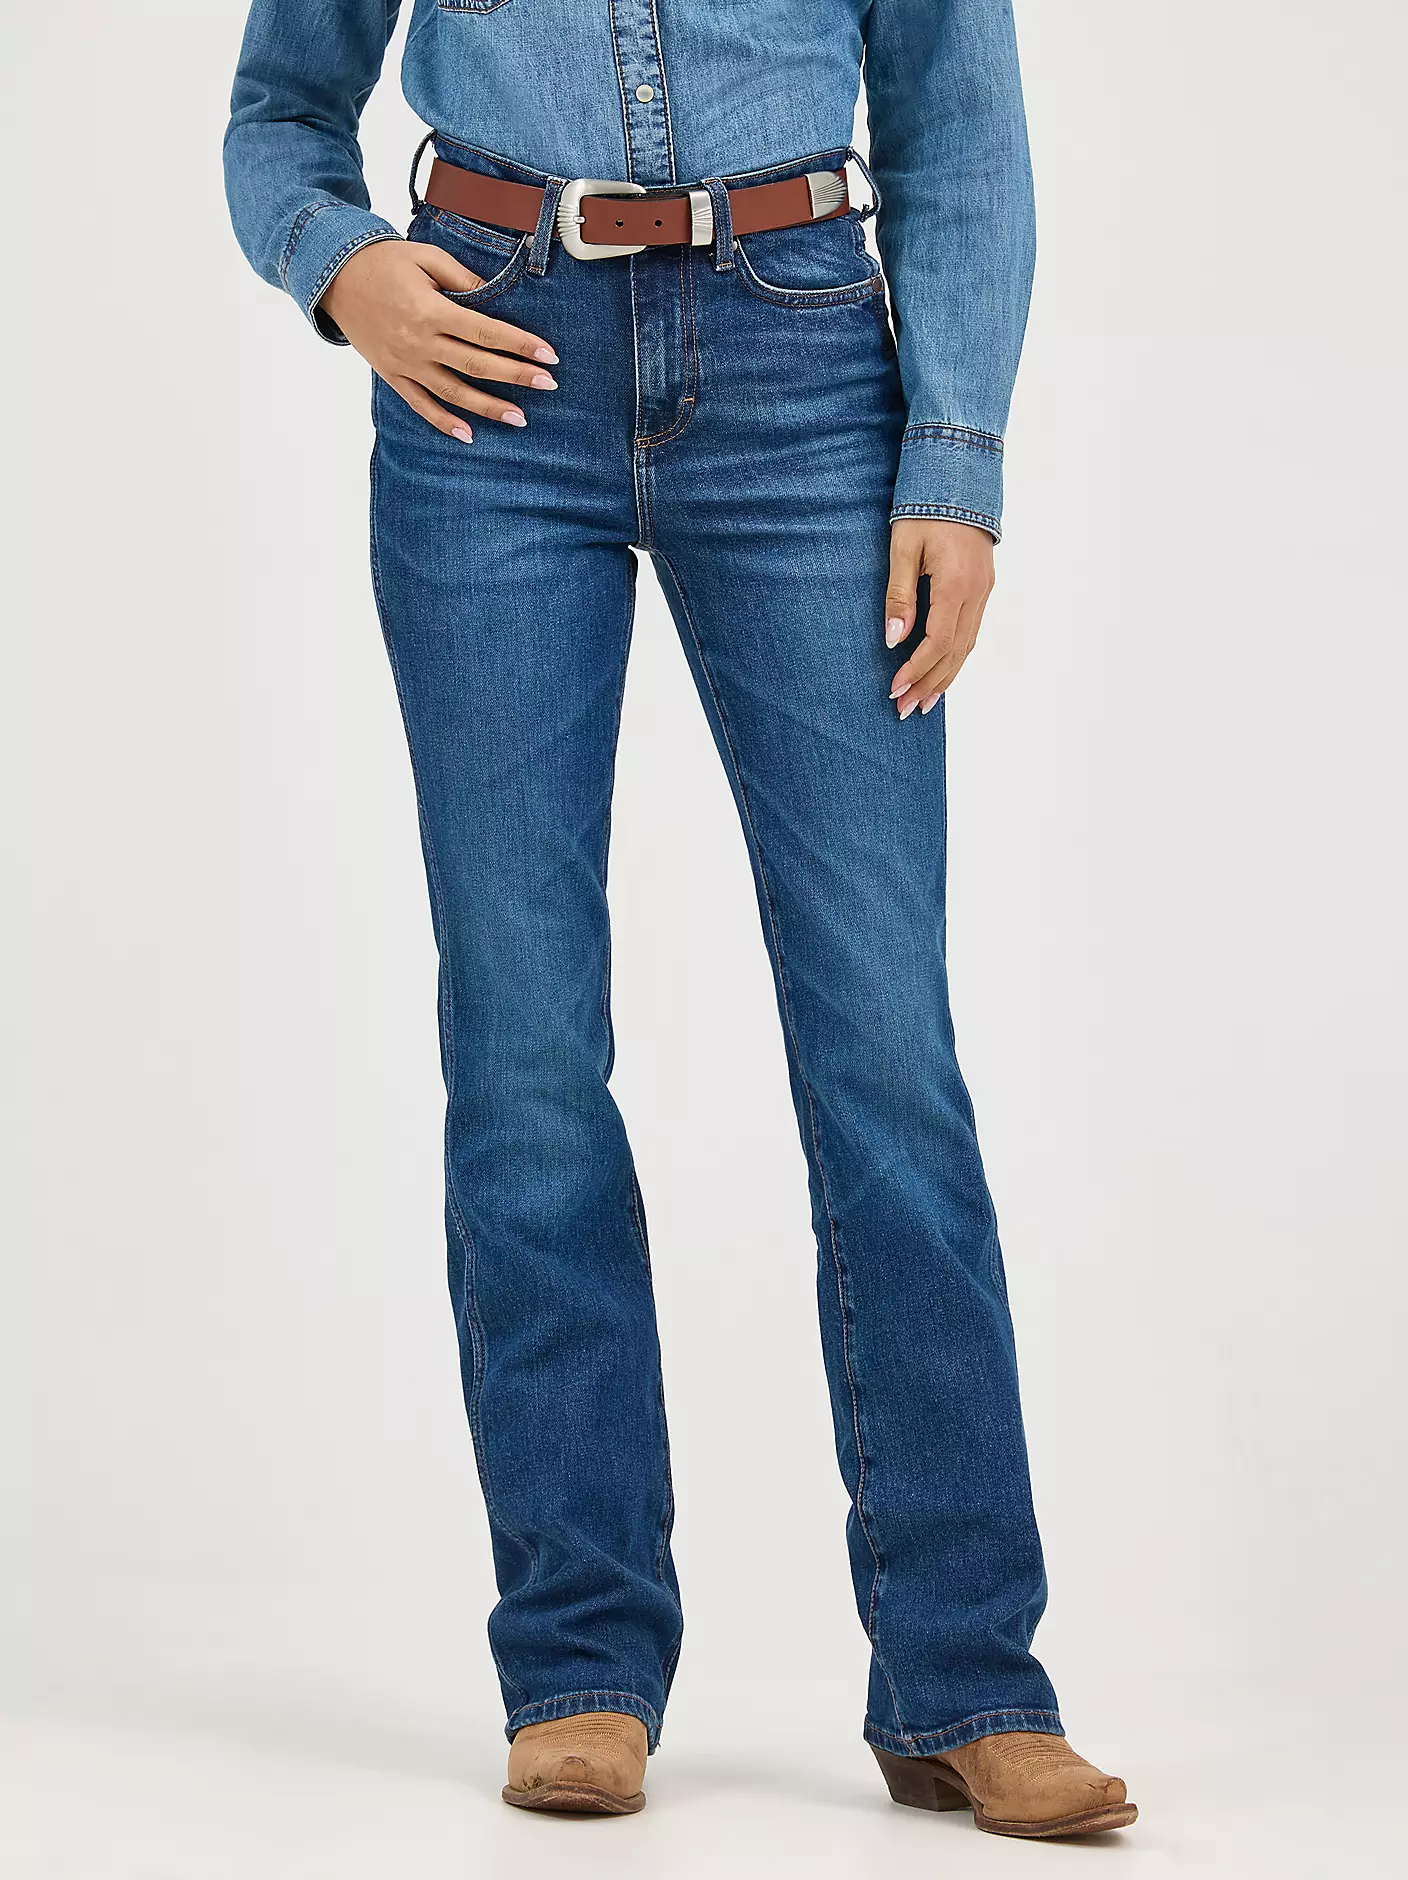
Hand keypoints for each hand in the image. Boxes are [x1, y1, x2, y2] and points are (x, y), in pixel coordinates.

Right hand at [321, 238, 559, 441]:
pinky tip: (468, 434)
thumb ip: (463, 280)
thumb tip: (496, 300)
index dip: (519, 344)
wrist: (334, 276)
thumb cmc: (384, 262)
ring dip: (489, 408)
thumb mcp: (426, 259)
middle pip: (477, 366)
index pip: (486, 332)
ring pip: (453, 393)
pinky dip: (443, 422)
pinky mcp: (392, 376)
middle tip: (548, 384)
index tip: (548, 355)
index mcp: (430, 311)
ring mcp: (405, 364)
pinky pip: (420, 405)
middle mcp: (419, 343)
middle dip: (516, 376)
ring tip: (520, 417)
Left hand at [884, 520, 995, 717]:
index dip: (916, 670)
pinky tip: (941, 672)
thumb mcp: (903, 547)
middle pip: (955, 653)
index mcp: (956, 583)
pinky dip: (955, 657)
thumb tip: (894, 639)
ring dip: (945, 677)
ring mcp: (984, 591)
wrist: (960, 477)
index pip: (938, 642)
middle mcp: (977, 592)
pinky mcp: (983, 587)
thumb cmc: (925, 508)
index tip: (894, 688)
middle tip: (906, 709)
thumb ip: (898, 595)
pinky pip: (971, 632)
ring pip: (967, 646)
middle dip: (930, 684)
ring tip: (924, 703)